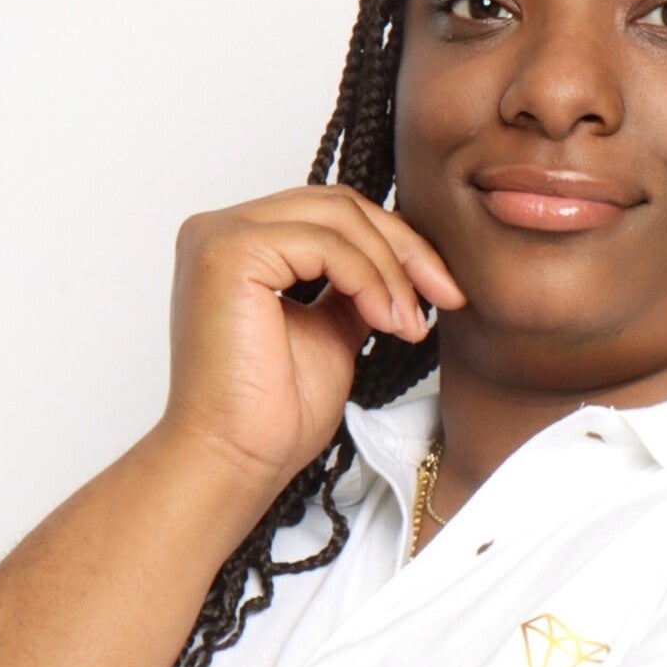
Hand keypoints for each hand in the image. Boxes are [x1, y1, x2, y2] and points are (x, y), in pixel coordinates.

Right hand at [161, 187, 464, 487]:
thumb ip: (352, 289)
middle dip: (404, 249)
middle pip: (338, 206)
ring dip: (390, 269)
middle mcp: (222, 230)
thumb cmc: (270, 416)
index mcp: (241, 246)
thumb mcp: (331, 333)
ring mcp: (220, 237)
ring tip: (409, 324)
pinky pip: (325, 243)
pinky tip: (385, 320)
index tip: (442, 290)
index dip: (395, 245)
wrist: (234, 460)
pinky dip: (367, 278)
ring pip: (337, 217)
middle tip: (446, 296)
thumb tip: (399, 264)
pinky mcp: (229, 253)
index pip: (331, 215)